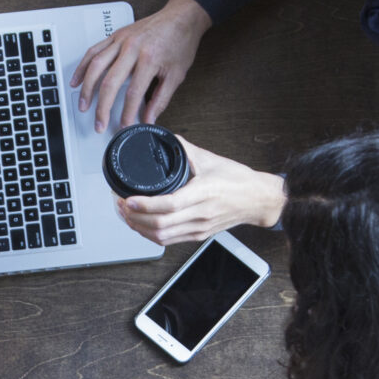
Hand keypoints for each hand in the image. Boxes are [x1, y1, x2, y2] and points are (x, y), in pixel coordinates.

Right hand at [73, 0, 211, 131]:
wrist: (182, 16)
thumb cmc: (180, 42)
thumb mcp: (176, 75)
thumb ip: (161, 99)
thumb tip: (149, 118)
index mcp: (150, 59)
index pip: (133, 93)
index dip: (127, 114)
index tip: (124, 126)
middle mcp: (132, 48)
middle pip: (110, 82)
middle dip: (102, 108)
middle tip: (99, 124)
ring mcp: (121, 40)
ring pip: (96, 66)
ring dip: (87, 89)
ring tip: (83, 105)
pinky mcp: (115, 35)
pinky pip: (93, 51)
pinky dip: (83, 67)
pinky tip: (77, 80)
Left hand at [118, 137, 286, 246]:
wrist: (258, 200)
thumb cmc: (238, 180)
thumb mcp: (211, 159)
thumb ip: (186, 149)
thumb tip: (166, 137)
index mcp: (204, 193)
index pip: (169, 204)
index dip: (144, 205)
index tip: (128, 198)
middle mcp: (201, 214)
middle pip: (161, 225)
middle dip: (134, 217)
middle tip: (120, 205)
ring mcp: (199, 228)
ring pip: (162, 236)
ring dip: (139, 228)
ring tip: (126, 215)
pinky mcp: (198, 235)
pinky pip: (169, 240)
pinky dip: (150, 235)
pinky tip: (141, 225)